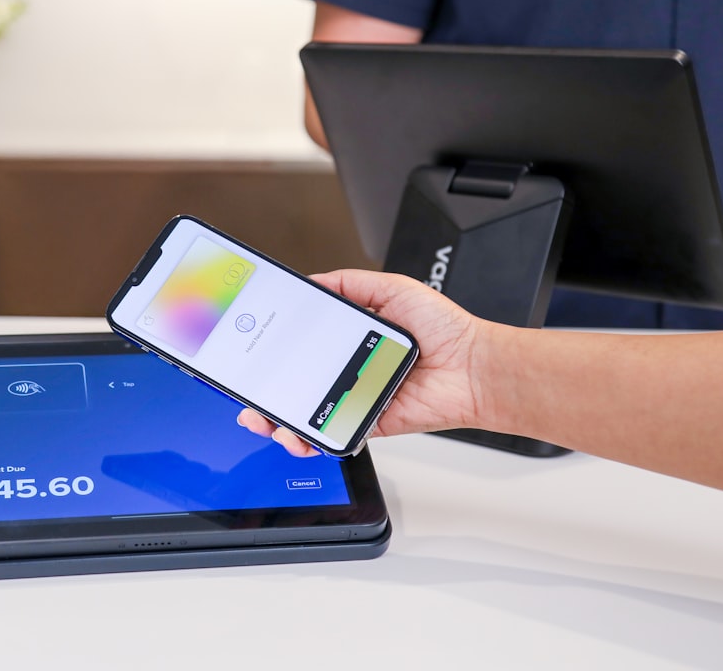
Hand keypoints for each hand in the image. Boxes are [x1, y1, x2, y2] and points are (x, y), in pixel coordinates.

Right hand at [236, 269, 493, 456]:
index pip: (301, 346)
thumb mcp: (393, 288)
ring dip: (280, 422)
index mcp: (351, 338)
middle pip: (296, 385)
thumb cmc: (445, 329)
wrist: (474, 367)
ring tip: (266, 421)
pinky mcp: (368, 422)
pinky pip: (333, 433)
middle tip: (248, 398)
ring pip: (307, 415)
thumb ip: (350, 283)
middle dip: (265, 395)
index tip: (251, 354)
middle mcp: (349, 369)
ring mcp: (356, 398)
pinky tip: (298, 436)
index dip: (274, 352)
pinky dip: (312, 439)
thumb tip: (313, 281)